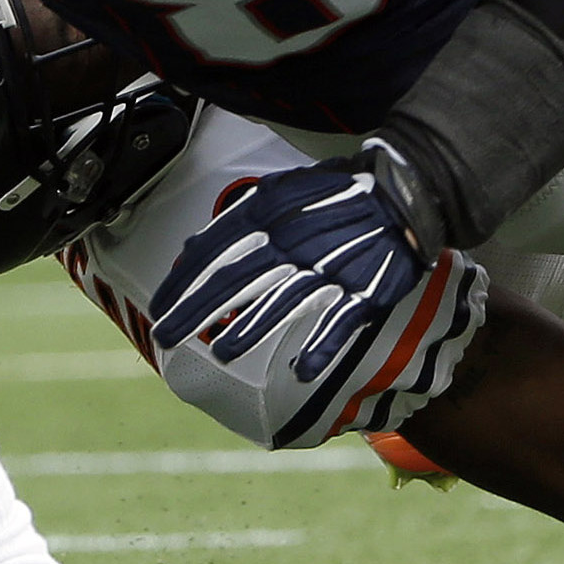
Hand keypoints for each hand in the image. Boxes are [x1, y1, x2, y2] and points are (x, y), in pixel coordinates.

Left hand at [151, 150, 428, 382]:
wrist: (405, 190)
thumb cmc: (335, 194)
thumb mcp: (281, 191)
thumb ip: (238, 220)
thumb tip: (191, 251)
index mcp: (274, 211)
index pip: (217, 247)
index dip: (185, 280)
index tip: (158, 306)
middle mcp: (297, 238)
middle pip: (239, 277)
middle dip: (198, 309)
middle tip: (165, 336)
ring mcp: (331, 265)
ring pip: (284, 300)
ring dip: (251, 328)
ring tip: (220, 354)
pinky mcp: (366, 288)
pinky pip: (342, 321)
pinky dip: (324, 347)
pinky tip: (301, 373)